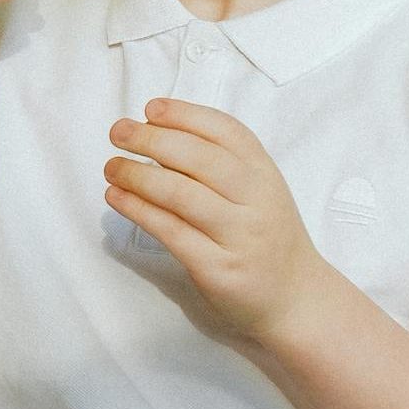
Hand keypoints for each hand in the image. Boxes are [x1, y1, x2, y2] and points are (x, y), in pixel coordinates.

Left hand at [104, 98, 334, 341]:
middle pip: (199, 158)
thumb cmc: (265, 236)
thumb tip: (157, 129)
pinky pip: (171, 231)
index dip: (185, 114)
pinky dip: (138, 210)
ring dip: (137, 175)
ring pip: (180, 194)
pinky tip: (116, 198)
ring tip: (112, 167)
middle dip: (152, 139)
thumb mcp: (258, 190)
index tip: (150, 109)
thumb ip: (221, 162)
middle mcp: (257, 201)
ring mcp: (240, 236)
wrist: (296, 299)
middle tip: (118, 132)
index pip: (225, 131)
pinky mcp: (219, 268)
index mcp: (265, 174)